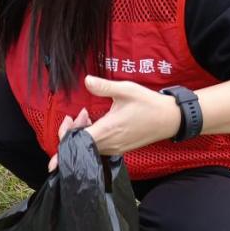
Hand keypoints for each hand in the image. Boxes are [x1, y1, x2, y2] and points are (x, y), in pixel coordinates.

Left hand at [47, 75, 180, 169]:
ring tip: (89, 114)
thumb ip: (104, 87)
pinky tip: (96, 122)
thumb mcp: (126, 90)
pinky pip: (98, 148)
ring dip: (83, 132)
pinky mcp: (118, 149)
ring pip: (88, 147)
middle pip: (80, 145)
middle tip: (82, 112)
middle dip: (73, 130)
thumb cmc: (148, 104)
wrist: (169, 119)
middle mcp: (109, 144)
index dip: (64, 147)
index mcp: (107, 130)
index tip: (59, 145)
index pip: (78, 144)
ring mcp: (114, 149)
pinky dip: (92, 137)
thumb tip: (86, 81)